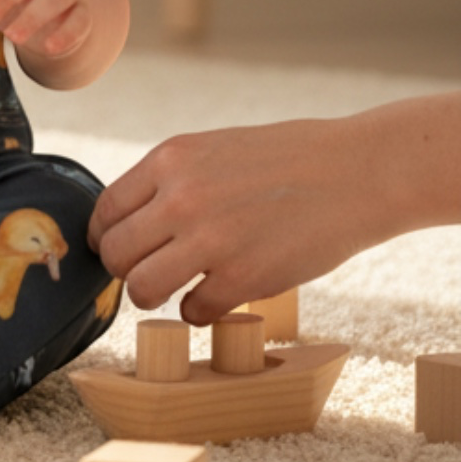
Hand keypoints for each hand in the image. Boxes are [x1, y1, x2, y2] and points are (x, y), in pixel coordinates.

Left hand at [87, 117, 386, 321]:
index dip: (106, 237)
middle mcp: (180, 197)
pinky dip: (201, 311)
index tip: (119, 249)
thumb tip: (128, 223)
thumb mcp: (213, 150)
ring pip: (141, 287)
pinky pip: (193, 312)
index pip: (106, 210)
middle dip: (125, 270)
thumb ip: (170, 181)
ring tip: (176, 290)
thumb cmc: (286, 160)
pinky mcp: (243, 278)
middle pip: (115, 253)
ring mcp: (210, 239)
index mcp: (170, 159)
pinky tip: (219, 296)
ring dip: (153, 296)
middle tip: (148, 274)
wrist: (354, 172)